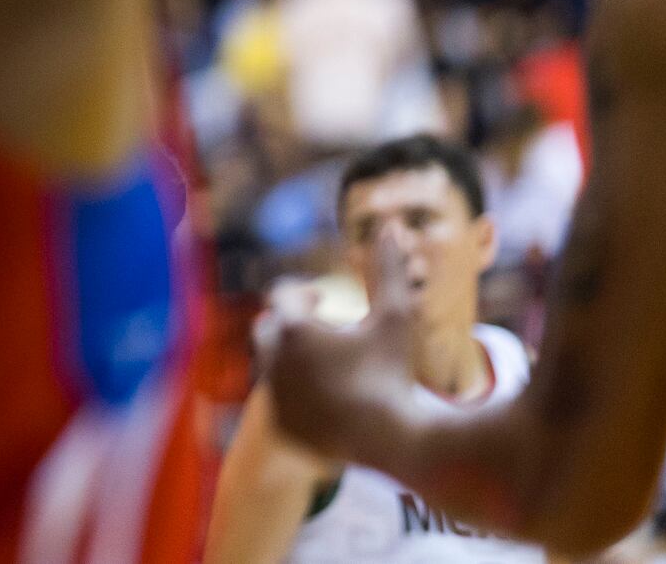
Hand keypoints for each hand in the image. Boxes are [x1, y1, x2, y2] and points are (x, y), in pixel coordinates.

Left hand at [267, 227, 426, 460]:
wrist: (397, 439)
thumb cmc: (394, 371)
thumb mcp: (396, 317)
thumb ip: (389, 270)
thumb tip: (390, 225)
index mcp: (293, 329)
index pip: (283, 296)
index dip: (303, 294)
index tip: (323, 300)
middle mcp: (273, 361)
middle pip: (268, 328)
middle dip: (287, 323)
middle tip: (314, 327)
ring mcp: (276, 397)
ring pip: (269, 365)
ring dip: (289, 356)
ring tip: (318, 359)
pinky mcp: (283, 426)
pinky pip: (279, 400)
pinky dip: (293, 392)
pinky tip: (319, 393)